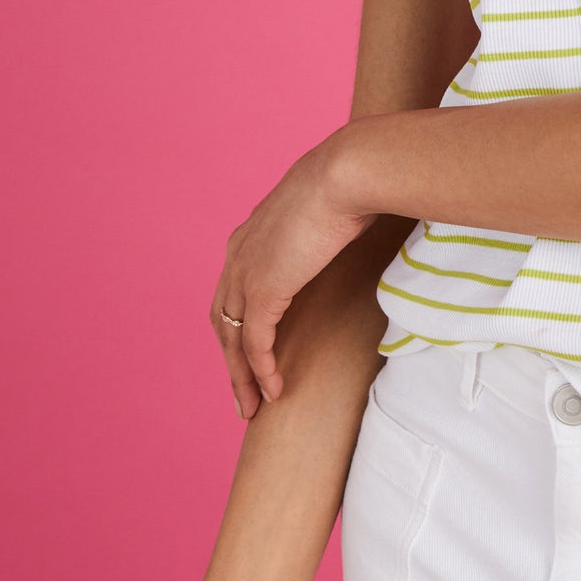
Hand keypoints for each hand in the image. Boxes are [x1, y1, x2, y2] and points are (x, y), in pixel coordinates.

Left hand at [211, 125, 373, 419]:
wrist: (347, 173)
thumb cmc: (351, 181)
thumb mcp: (330, 208)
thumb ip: (327, 227)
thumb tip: (356, 229)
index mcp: (249, 235)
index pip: (232, 292)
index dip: (238, 325)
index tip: (250, 354)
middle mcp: (238, 255)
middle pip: (223, 320)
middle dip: (231, 361)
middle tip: (244, 394)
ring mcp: (247, 274)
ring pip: (233, 339)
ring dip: (242, 377)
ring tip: (253, 407)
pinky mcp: (264, 291)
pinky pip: (256, 343)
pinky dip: (261, 371)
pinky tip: (274, 392)